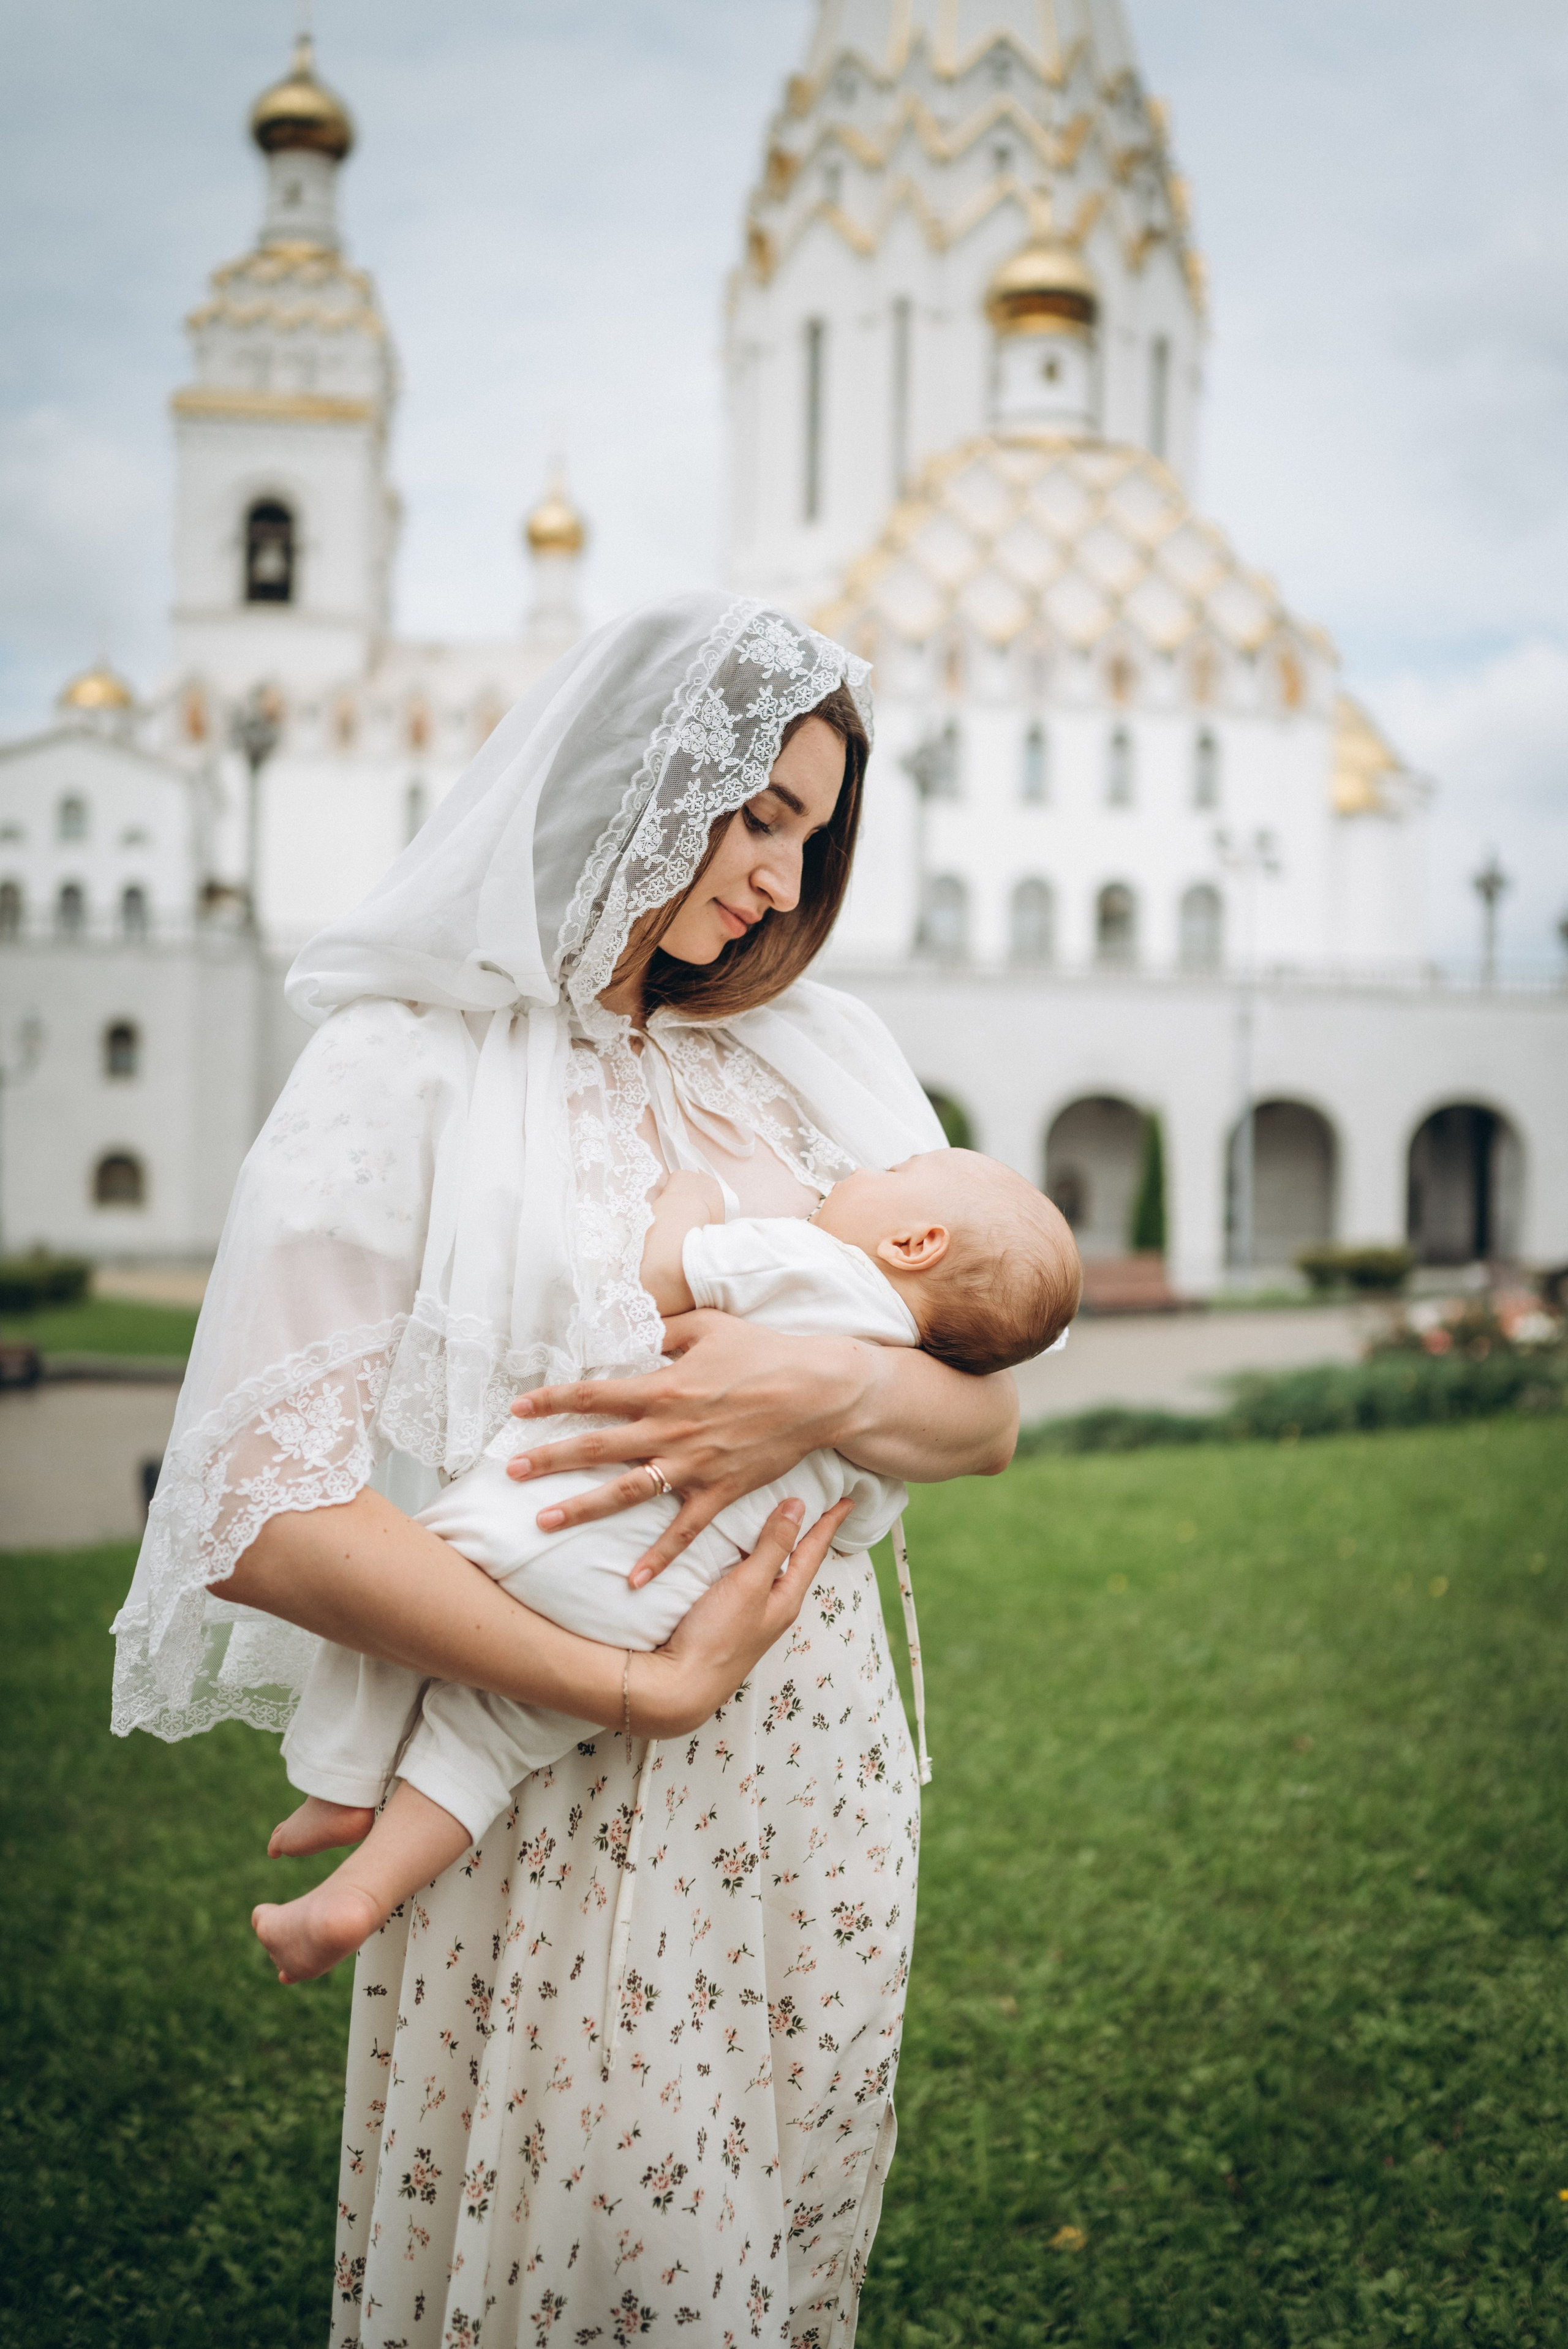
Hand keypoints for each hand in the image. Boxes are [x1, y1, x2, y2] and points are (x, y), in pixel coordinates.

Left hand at [506, 1311, 873, 1581]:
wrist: (819, 1390)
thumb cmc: (764, 1352)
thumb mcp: (709, 1325)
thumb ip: (664, 1327)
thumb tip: (632, 1326)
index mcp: (664, 1386)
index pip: (594, 1395)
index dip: (552, 1400)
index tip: (517, 1409)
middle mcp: (670, 1428)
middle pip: (597, 1447)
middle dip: (549, 1458)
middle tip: (511, 1471)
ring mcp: (694, 1464)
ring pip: (627, 1491)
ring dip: (582, 1508)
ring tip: (543, 1521)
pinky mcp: (721, 1490)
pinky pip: (684, 1530)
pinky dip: (658, 1557)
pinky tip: (632, 1580)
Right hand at [630, 1495, 851, 1736]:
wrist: (680, 1686)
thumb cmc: (717, 1636)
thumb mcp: (749, 1585)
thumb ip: (773, 1546)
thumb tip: (797, 1507)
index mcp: (786, 1599)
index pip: (814, 1552)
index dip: (829, 1524)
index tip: (847, 1501)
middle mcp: (774, 1607)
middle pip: (799, 1562)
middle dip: (809, 1535)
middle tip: (822, 1508)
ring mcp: (752, 1616)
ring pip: (773, 1571)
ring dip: (780, 1545)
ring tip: (784, 1523)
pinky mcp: (729, 1619)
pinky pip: (751, 1579)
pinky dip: (753, 1558)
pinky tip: (742, 1554)